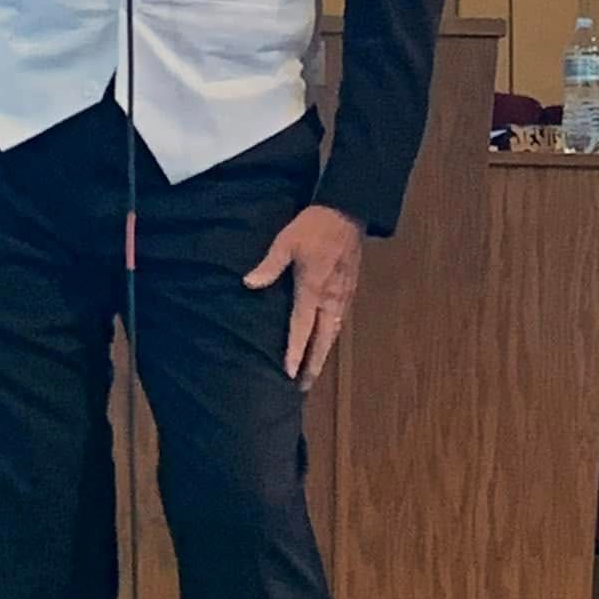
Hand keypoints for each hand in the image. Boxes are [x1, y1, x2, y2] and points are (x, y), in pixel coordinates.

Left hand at [243, 204, 363, 388]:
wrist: (347, 211)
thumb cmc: (314, 227)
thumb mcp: (286, 242)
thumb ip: (269, 265)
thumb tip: (250, 283)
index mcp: (312, 289)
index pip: (301, 328)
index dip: (294, 353)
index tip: (288, 374)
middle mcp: (330, 298)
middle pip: (322, 340)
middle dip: (313, 365)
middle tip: (303, 387)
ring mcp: (342, 296)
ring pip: (332, 334)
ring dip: (323, 355)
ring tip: (313, 373)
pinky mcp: (349, 290)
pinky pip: (339, 322)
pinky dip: (330, 338)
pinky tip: (324, 342)